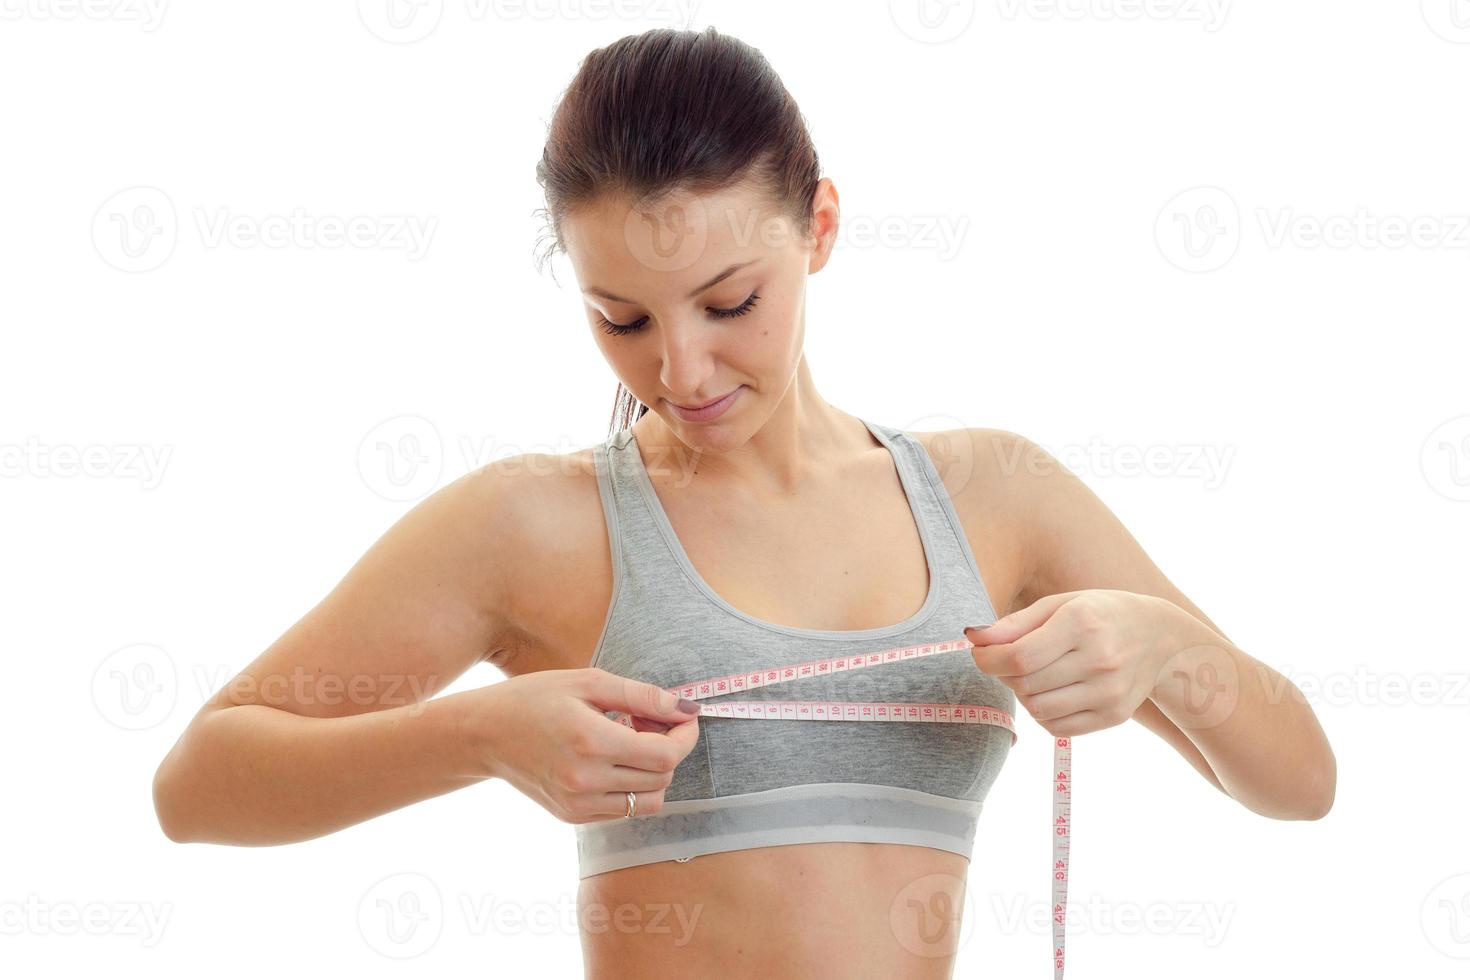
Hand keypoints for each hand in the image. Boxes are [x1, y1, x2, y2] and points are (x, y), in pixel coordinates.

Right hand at [465, 668, 700, 823]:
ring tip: (631, 740)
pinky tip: (613, 758)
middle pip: (661, 778)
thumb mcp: (588, 682)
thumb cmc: (534, 698)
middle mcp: (586, 781)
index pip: (665, 755)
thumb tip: (686, 708)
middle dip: (670, 747)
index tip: (684, 717)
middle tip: (649, 720)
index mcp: (592, 742)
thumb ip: (641, 696)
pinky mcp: (572, 816)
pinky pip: (624, 810)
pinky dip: (632, 787)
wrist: (485, 734)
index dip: (685, 736)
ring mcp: (579, 805)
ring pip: (648, 801)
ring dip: (654, 772)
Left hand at [965, 589, 1177, 737]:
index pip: (1020, 657)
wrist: (1160, 637)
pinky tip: (1049, 692)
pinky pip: (1057, 728)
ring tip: (1030, 675)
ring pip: (1038, 709)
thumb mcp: (1060, 604)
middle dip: (1003, 674)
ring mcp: (1109, 692)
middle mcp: (1099, 659)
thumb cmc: (1100, 613)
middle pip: (1026, 684)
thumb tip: (975, 639)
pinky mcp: (1114, 716)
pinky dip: (1042, 714)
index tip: (979, 653)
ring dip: (1022, 694)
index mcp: (1082, 623)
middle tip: (1006, 661)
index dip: (989, 659)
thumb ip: (1015, 624)